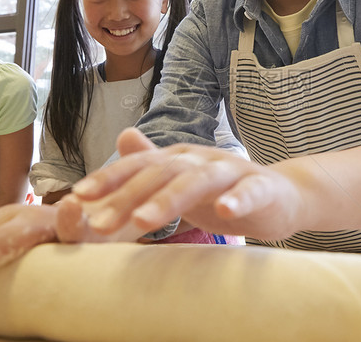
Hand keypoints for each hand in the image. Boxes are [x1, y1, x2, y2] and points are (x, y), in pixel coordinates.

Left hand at [68, 128, 306, 240]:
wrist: (283, 194)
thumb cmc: (225, 191)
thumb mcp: (183, 180)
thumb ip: (153, 163)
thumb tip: (122, 136)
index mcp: (179, 159)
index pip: (138, 166)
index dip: (109, 178)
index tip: (78, 197)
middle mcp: (201, 159)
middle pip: (161, 173)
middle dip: (128, 197)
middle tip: (100, 224)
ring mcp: (233, 171)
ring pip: (198, 181)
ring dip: (169, 200)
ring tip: (144, 223)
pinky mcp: (262, 187)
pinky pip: (249, 191)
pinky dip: (237, 200)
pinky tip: (224, 212)